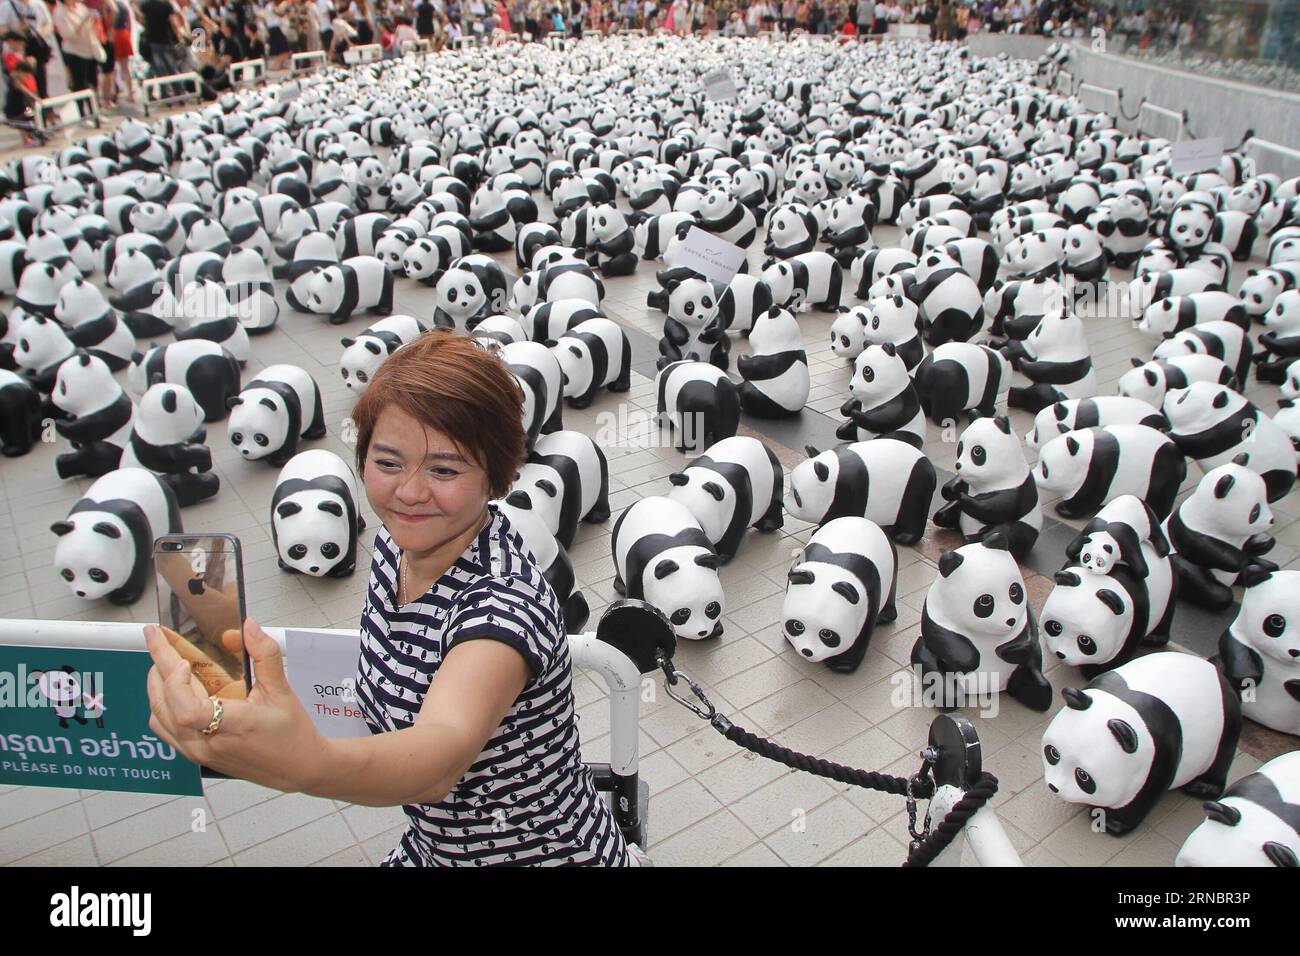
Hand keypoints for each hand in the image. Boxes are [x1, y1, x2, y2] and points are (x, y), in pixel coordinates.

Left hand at [145, 618, 332, 792]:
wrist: (296, 767)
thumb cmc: (291, 735)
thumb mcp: (282, 690)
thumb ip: (264, 655)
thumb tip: (249, 628)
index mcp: (230, 726)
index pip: (186, 709)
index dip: (176, 683)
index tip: (181, 661)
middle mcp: (207, 743)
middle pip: (165, 705)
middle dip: (158, 666)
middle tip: (157, 639)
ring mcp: (197, 752)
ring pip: (158, 717)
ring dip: (155, 686)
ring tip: (162, 661)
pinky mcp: (195, 755)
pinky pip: (164, 729)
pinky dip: (161, 705)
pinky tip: (172, 690)